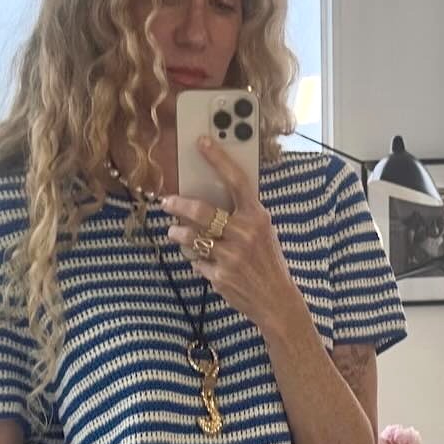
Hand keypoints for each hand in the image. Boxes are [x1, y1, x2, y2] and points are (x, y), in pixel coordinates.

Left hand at [161, 139, 305, 337]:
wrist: (276, 301)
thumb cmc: (268, 262)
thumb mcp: (264, 232)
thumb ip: (242, 215)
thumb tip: (210, 195)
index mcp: (257, 217)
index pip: (236, 180)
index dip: (218, 159)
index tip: (202, 142)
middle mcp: (244, 234)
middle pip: (202, 211)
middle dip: (178, 205)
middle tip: (166, 202)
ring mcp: (231, 256)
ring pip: (191, 238)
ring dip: (178, 233)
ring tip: (174, 231)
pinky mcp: (220, 276)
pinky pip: (197, 262)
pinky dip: (196, 260)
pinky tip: (204, 261)